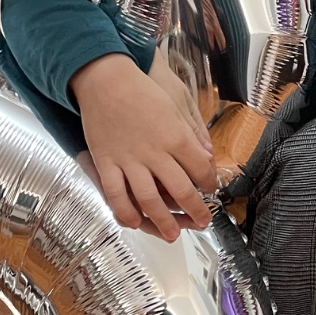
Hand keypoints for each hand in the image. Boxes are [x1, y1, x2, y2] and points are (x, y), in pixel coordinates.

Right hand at [70, 51, 216, 242]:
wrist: (105, 80)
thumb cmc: (143, 91)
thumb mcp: (175, 107)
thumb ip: (191, 134)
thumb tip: (208, 156)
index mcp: (176, 137)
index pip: (201, 170)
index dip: (209, 184)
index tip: (210, 190)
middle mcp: (155, 153)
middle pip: (181, 191)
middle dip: (196, 210)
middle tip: (203, 221)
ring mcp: (129, 160)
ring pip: (150, 200)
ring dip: (164, 221)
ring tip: (173, 234)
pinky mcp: (106, 163)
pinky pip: (116, 195)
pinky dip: (126, 213)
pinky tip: (135, 223)